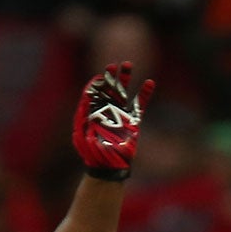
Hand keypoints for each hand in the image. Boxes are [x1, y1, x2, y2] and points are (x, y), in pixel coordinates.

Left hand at [72, 62, 154, 179]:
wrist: (107, 167)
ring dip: (126, 78)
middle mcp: (107, 110)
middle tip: (112, 65)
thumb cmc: (91, 153)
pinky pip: (139, 105)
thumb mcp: (81, 133)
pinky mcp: (133, 121)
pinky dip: (144, 94)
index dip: (97, 83)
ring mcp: (121, 114)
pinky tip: (149, 82)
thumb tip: (87, 94)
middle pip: (109, 88)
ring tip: (127, 64)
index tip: (100, 78)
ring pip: (124, 92)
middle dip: (111, 76)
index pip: (95, 92)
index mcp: (93, 111)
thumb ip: (83, 113)